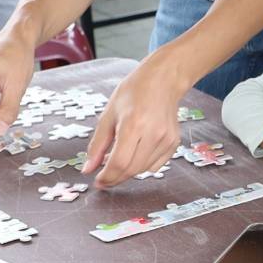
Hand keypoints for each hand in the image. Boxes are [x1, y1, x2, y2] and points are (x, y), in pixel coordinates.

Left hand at [81, 54, 188, 187]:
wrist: (163, 81)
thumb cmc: (134, 92)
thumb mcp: (108, 115)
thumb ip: (97, 145)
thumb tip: (88, 169)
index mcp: (133, 125)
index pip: (119, 163)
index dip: (107, 176)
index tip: (98, 181)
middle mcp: (153, 134)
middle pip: (132, 170)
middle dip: (116, 177)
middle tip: (105, 177)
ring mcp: (166, 139)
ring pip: (143, 170)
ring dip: (128, 171)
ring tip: (120, 160)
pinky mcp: (174, 143)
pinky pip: (156, 165)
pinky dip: (143, 166)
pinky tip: (137, 153)